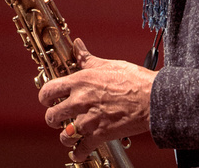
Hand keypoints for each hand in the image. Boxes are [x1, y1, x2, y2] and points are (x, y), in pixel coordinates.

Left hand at [38, 38, 156, 162]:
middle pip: (51, 116)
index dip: (45, 97)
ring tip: (70, 134)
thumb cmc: (134, 80)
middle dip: (54, 118)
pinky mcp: (99, 135)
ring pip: (64, 135)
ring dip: (66, 136)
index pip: (48, 91)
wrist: (153, 99)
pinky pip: (81, 149)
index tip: (48, 100)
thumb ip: (88, 58)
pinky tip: (79, 151)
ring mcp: (88, 120)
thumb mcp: (109, 64)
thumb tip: (77, 45)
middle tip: (59, 118)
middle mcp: (80, 101)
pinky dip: (78, 152)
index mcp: (80, 81)